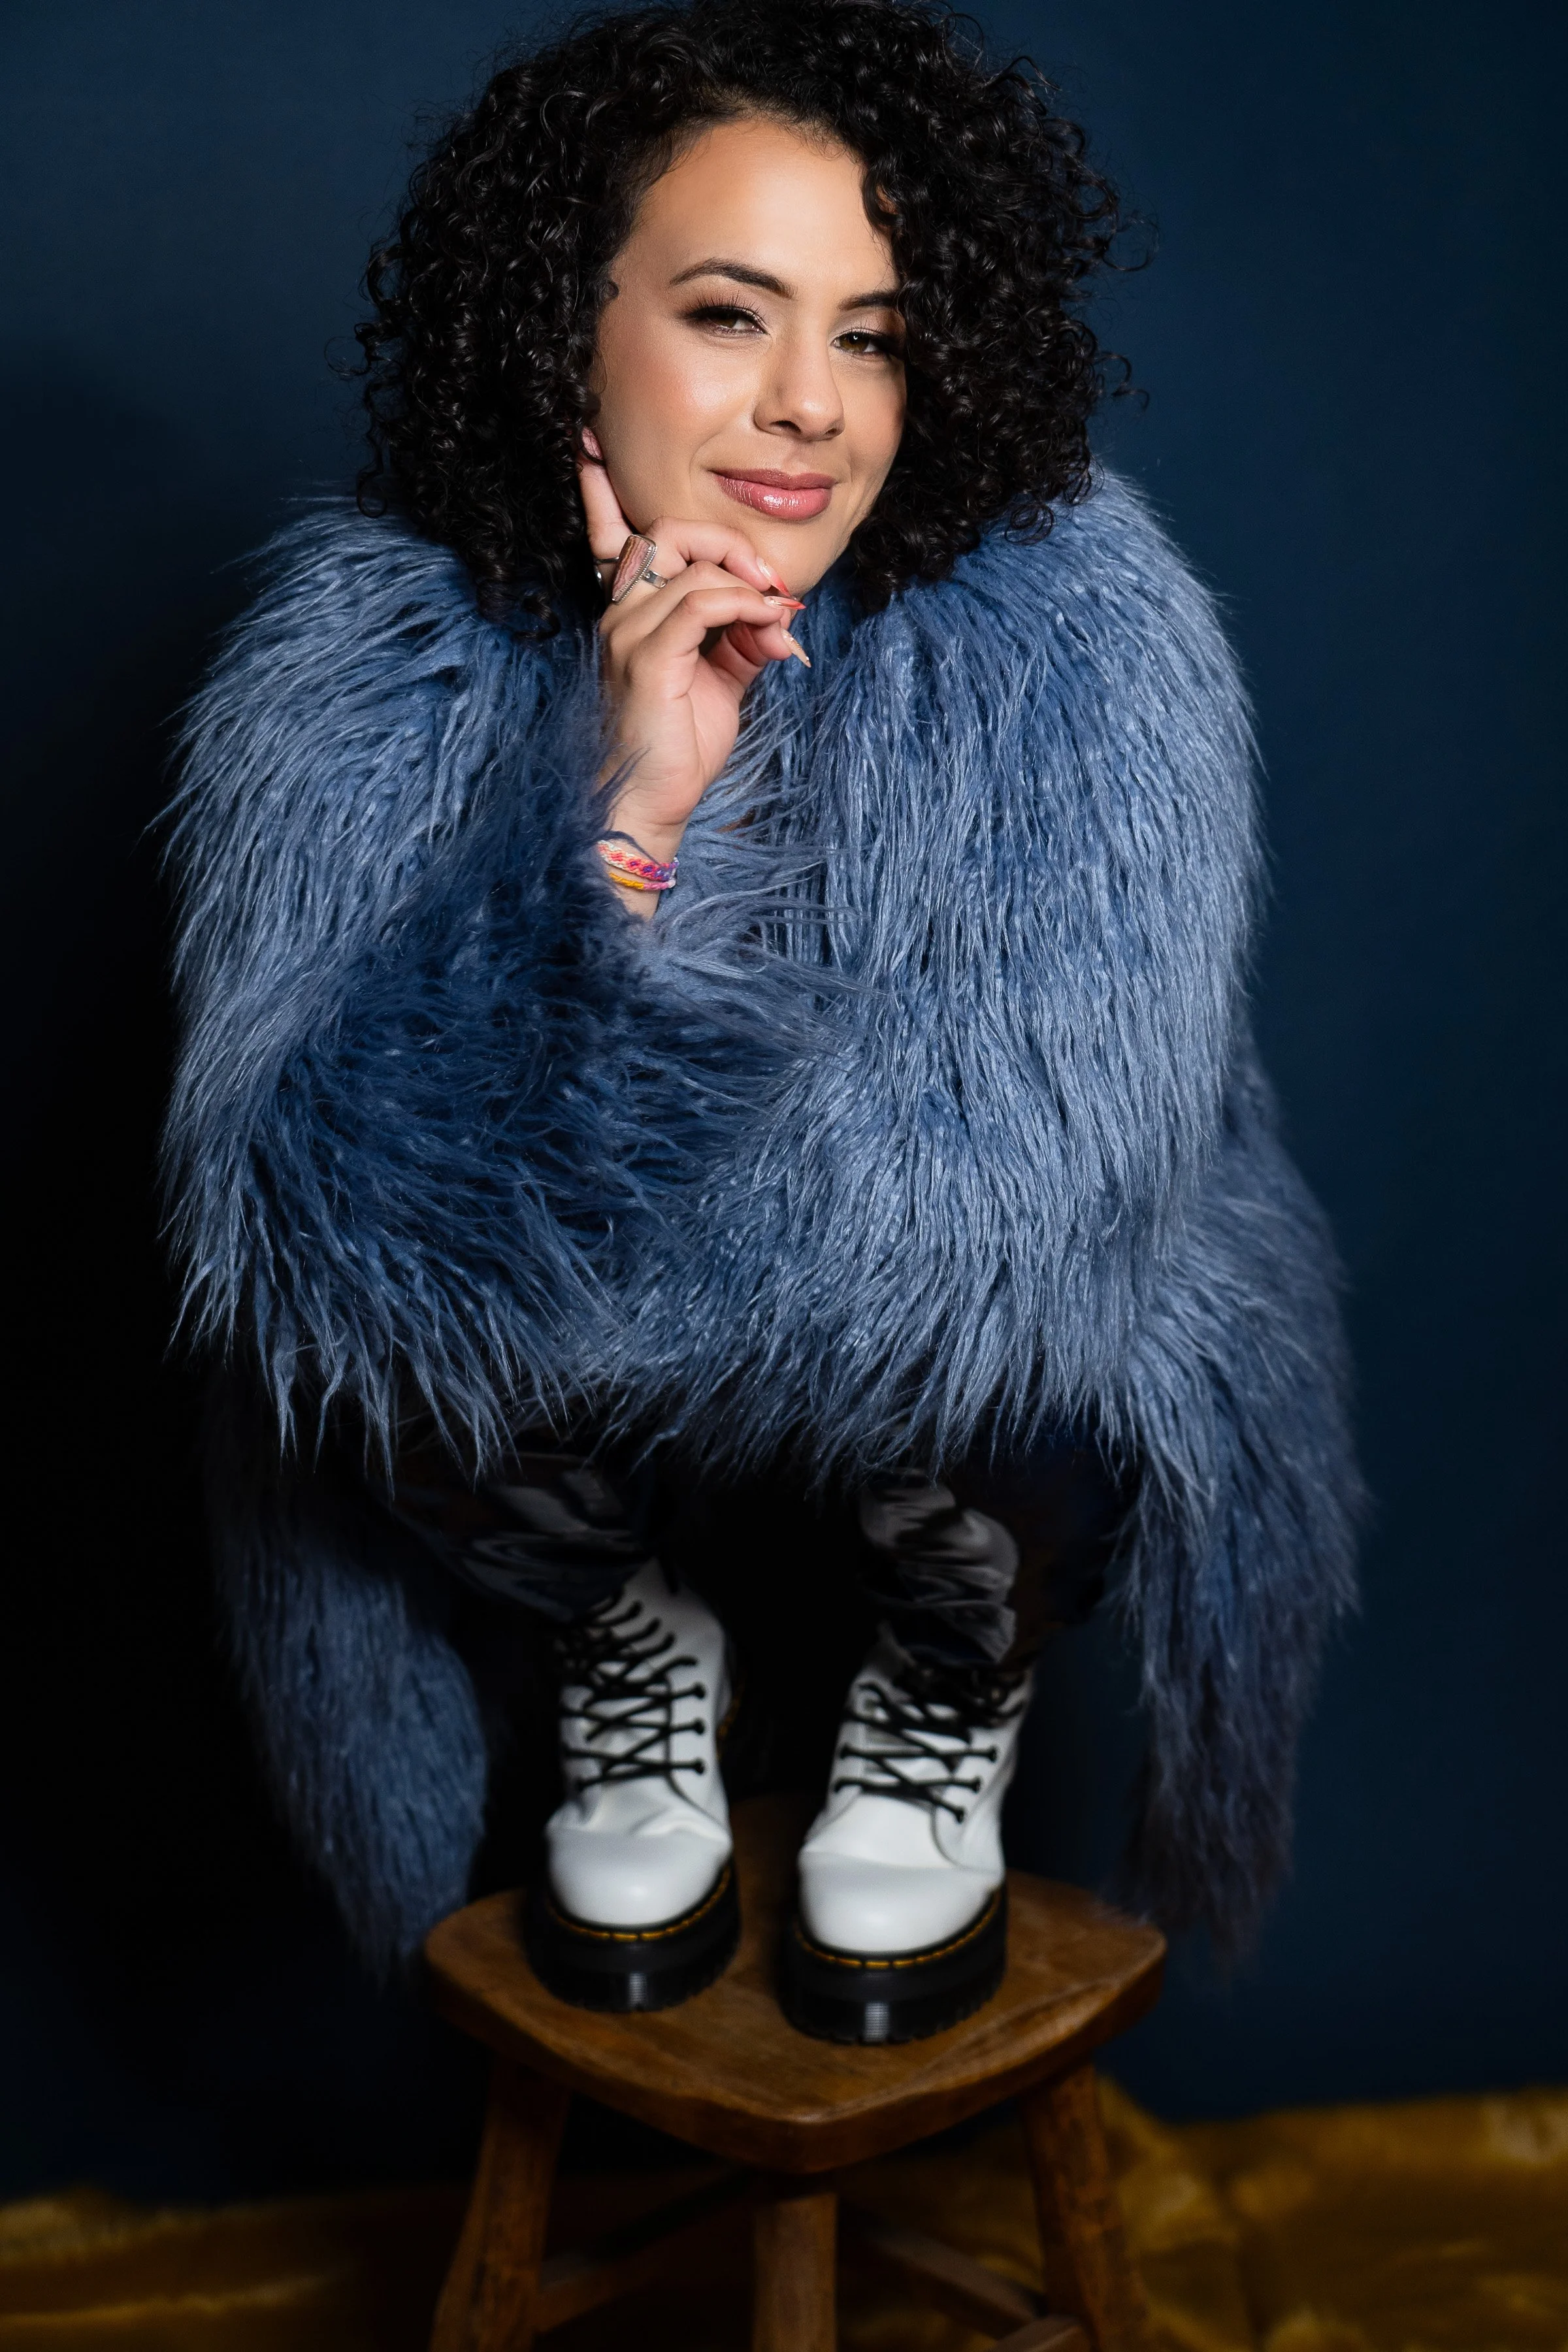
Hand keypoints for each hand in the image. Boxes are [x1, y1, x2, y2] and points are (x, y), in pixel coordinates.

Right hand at [577, 449, 807, 871]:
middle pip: (666, 532)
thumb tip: (780, 615)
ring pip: (690, 561)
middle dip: (725, 540)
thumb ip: (743, 639)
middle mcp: (621, 615)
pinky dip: (744, 605)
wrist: (647, 806)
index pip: (612, 537)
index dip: (601, 490)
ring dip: (747, 580)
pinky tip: (767, 626)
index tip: (592, 446)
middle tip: (768, 581)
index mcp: (630, 616)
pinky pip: (702, 602)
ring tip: (778, 614)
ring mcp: (628, 633)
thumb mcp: (720, 682)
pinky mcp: (648, 657)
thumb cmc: (676, 749)